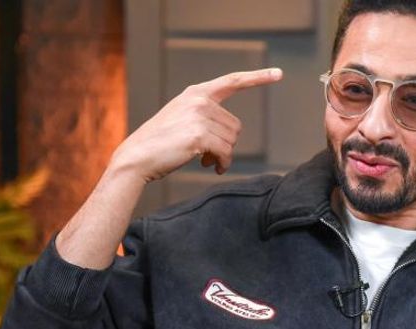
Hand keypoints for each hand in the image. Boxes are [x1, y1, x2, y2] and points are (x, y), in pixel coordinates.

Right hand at [109, 68, 282, 182]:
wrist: (137, 157)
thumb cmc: (160, 143)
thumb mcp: (181, 119)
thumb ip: (205, 117)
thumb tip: (230, 135)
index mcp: (196, 93)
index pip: (232, 81)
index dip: (257, 78)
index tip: (278, 74)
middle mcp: (199, 100)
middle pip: (235, 126)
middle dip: (225, 144)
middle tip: (209, 156)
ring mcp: (199, 116)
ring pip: (232, 141)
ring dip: (222, 156)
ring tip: (206, 161)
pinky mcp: (200, 135)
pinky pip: (226, 153)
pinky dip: (222, 164)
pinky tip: (211, 168)